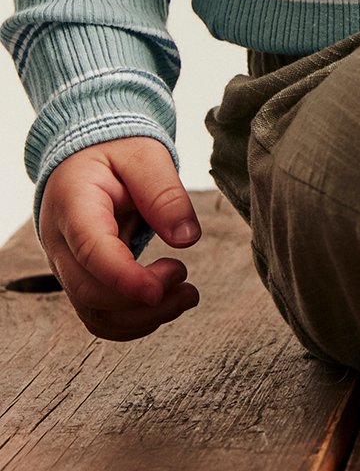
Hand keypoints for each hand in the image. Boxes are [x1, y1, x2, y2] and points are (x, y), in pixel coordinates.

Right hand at [39, 137, 202, 340]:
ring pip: (94, 313)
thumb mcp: (144, 156)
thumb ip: (164, 193)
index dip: (125, 279)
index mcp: (72, 204)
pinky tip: (166, 302)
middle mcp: (60, 243)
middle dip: (142, 302)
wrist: (88, 155)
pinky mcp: (82, 278)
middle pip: (90, 293)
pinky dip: (134, 319)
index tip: (162, 289)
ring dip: (143, 318)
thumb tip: (187, 238)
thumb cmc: (114, 151)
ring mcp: (68, 265)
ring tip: (186, 296)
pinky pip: (100, 313)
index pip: (91, 252)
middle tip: (187, 284)